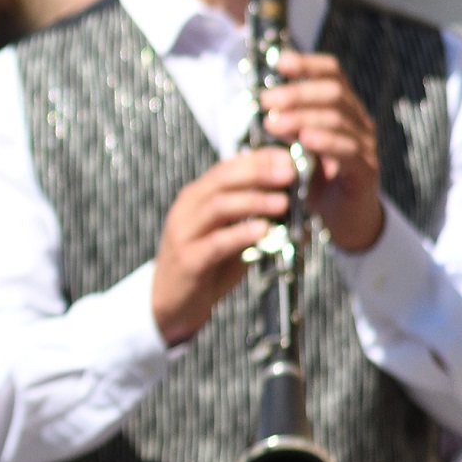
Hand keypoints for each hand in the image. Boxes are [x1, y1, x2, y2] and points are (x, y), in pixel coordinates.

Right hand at [150, 147, 295, 344]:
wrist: (170, 303)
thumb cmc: (206, 266)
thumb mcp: (228, 234)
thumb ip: (250, 217)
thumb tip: (290, 200)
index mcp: (196, 198)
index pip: (226, 168)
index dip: (258, 159)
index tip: (288, 157)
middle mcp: (187, 210)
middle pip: (222, 180)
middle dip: (258, 173)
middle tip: (289, 174)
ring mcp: (184, 234)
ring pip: (218, 206)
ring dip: (253, 201)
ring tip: (283, 203)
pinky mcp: (188, 260)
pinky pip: (216, 243)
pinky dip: (242, 234)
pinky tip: (264, 232)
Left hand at [262, 50, 383, 251]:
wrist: (340, 218)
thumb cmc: (313, 176)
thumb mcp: (293, 144)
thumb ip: (282, 121)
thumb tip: (256, 99)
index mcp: (341, 108)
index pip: (331, 73)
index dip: (307, 63)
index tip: (280, 63)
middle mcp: (357, 121)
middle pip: (333, 92)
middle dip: (297, 93)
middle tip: (266, 101)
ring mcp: (365, 145)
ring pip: (338, 119)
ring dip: (303, 117)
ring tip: (273, 123)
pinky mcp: (366, 171)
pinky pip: (349, 150)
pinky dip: (325, 142)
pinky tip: (304, 140)